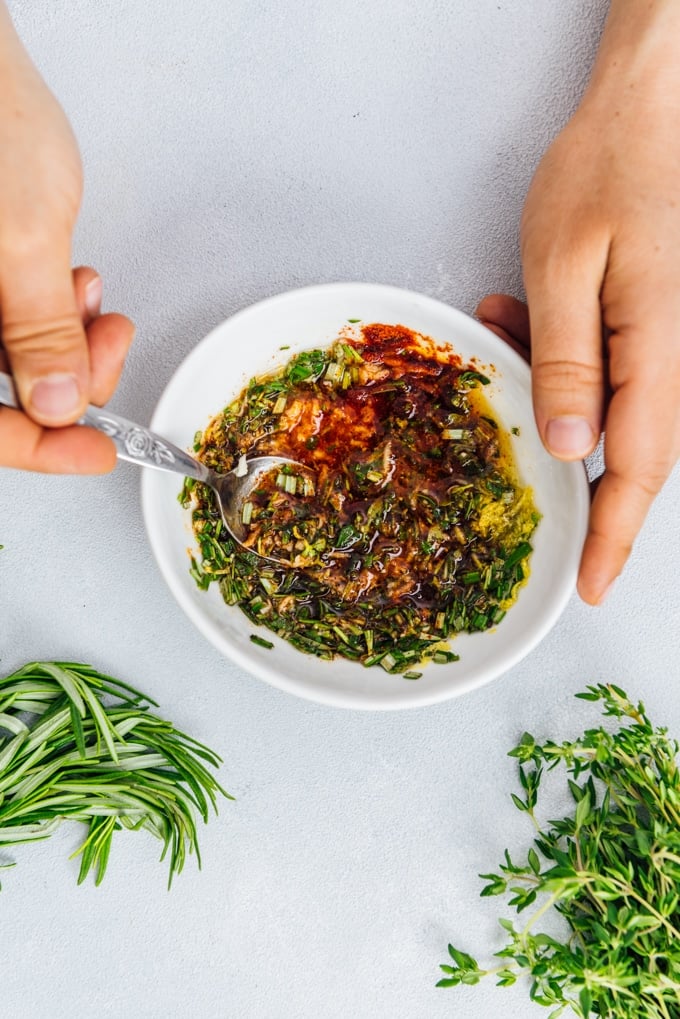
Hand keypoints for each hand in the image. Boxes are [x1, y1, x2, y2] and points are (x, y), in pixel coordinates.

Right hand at [0, 6, 132, 472]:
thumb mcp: (18, 241)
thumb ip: (39, 335)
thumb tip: (56, 406)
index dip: (39, 448)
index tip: (99, 451)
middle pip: (0, 395)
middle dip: (67, 380)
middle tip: (109, 348)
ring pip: (16, 360)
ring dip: (69, 343)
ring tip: (93, 300)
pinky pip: (16, 319)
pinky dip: (57, 312)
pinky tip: (76, 281)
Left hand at [495, 3, 679, 605]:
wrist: (652, 109)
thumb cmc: (614, 173)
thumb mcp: (569, 268)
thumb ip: (569, 361)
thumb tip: (573, 446)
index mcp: (659, 356)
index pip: (637, 473)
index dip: (613, 539)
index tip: (591, 589)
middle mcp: (673, 363)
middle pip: (628, 458)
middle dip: (571, 482)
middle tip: (515, 480)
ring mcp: (665, 347)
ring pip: (609, 415)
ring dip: (550, 403)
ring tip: (505, 330)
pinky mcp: (648, 327)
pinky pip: (605, 372)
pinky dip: (556, 365)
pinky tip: (517, 317)